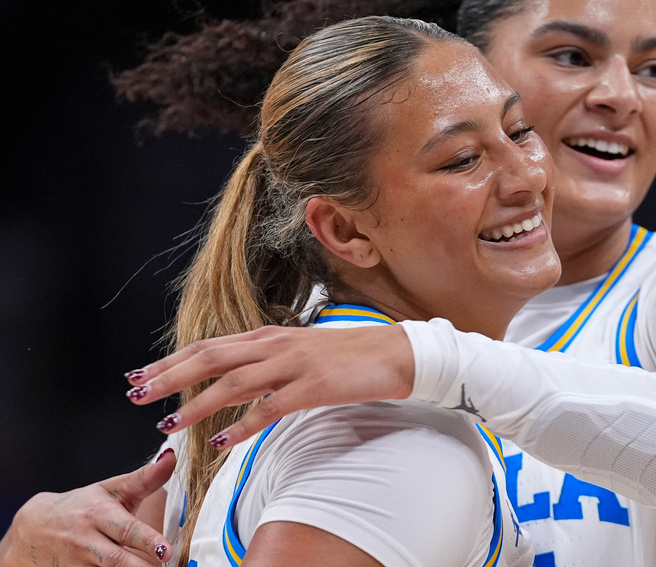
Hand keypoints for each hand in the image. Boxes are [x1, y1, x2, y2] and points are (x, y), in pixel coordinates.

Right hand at [0, 450, 174, 566]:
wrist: (29, 530)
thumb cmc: (79, 507)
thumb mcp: (109, 490)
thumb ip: (144, 479)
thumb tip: (172, 458)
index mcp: (98, 515)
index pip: (126, 529)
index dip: (147, 541)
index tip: (166, 551)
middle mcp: (85, 541)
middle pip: (117, 560)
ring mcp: (74, 564)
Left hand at [124, 324, 414, 448]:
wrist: (395, 353)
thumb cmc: (348, 355)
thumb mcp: (298, 353)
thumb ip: (263, 365)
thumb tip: (226, 384)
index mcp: (270, 336)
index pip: (209, 346)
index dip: (171, 360)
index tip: (140, 375)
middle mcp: (276, 345)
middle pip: (211, 358)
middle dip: (169, 377)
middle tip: (136, 394)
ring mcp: (294, 364)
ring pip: (234, 383)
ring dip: (197, 405)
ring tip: (169, 425)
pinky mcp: (314, 387)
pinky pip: (271, 408)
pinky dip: (244, 426)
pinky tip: (223, 442)